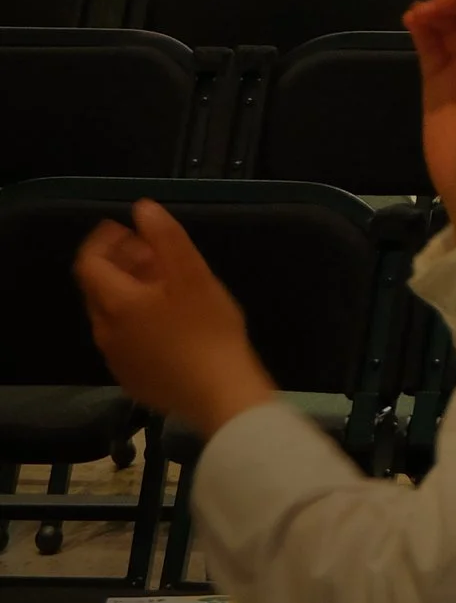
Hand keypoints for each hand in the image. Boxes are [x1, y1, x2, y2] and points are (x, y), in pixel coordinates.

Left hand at [76, 203, 273, 437]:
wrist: (218, 393)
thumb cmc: (208, 329)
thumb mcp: (194, 274)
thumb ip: (166, 237)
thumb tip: (142, 209)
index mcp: (117, 303)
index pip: (89, 263)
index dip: (102, 240)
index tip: (126, 227)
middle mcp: (105, 331)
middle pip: (97, 288)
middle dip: (118, 263)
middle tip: (150, 251)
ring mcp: (116, 359)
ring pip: (110, 315)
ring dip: (127, 292)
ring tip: (163, 284)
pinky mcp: (131, 378)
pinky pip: (123, 340)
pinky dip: (135, 321)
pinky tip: (166, 322)